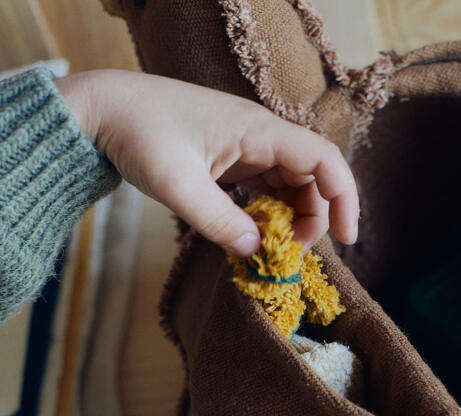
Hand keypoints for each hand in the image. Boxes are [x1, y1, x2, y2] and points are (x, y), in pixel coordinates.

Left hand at [55, 70, 358, 255]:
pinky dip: (270, 212)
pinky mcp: (235, 158)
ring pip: (292, 184)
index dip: (344, 198)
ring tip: (273, 246)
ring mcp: (249, 146)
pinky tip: (255, 231)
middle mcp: (262, 135)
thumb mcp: (177, 185)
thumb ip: (219, 222)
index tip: (348, 238)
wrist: (105, 112)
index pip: (323, 160)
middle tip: (292, 252)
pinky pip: (268, 186)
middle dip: (315, 217)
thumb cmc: (139, 134)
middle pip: (313, 177)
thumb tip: (257, 251)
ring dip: (292, 217)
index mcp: (259, 131)